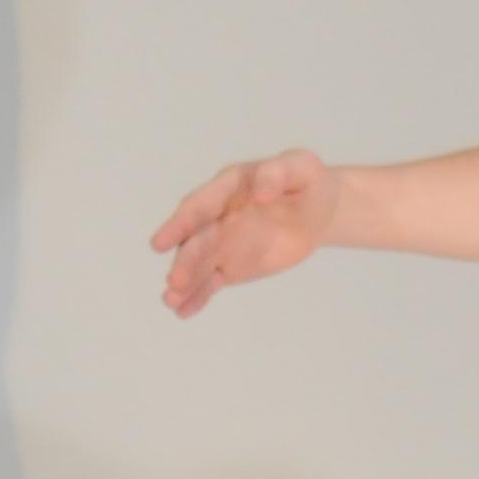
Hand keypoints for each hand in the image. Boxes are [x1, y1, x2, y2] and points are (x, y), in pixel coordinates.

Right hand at [152, 150, 340, 314]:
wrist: (318, 210)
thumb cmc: (306, 182)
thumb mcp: (302, 167)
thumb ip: (278, 174)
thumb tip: (260, 194)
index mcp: (228, 188)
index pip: (201, 206)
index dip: (180, 223)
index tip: (160, 243)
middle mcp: (217, 216)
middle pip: (197, 240)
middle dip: (186, 260)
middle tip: (175, 280)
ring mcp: (223, 243)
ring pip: (200, 264)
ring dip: (185, 282)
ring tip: (172, 302)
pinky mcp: (232, 266)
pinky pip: (211, 282)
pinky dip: (198, 296)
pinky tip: (183, 311)